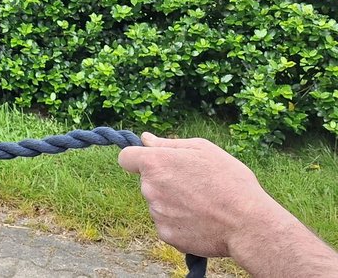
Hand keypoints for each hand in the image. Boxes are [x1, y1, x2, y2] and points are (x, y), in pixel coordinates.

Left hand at [117, 133, 275, 258]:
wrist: (248, 224)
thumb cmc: (230, 181)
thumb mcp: (203, 149)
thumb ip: (169, 144)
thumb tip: (146, 139)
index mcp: (155, 163)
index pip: (126, 158)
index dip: (137, 159)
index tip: (153, 163)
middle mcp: (149, 188)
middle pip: (147, 182)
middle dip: (163, 182)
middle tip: (193, 185)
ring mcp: (156, 213)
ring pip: (158, 204)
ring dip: (172, 203)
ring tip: (202, 204)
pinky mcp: (166, 235)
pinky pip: (167, 224)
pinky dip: (179, 223)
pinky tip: (201, 221)